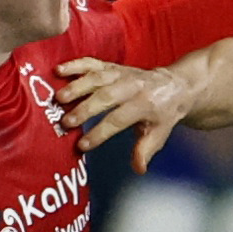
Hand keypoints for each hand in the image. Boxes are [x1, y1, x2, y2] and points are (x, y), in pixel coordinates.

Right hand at [57, 58, 192, 170]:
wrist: (174, 86)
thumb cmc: (163, 113)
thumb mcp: (160, 133)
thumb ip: (146, 150)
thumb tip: (138, 168)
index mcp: (144, 104)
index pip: (119, 119)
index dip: (100, 132)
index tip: (82, 145)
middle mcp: (132, 86)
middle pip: (105, 96)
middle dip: (85, 109)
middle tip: (66, 123)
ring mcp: (120, 74)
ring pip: (97, 77)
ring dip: (76, 86)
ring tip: (59, 99)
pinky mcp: (111, 66)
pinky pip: (92, 63)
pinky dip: (75, 65)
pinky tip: (58, 71)